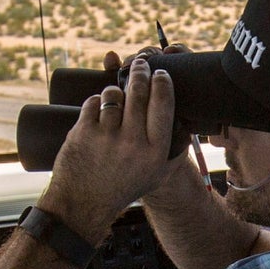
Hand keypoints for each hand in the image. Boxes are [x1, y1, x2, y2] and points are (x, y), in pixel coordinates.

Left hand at [41, 55, 182, 236]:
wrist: (83, 205)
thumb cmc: (122, 187)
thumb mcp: (155, 175)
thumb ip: (172, 151)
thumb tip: (186, 126)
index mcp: (155, 151)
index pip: (163, 105)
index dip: (162, 83)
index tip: (160, 73)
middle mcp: (133, 143)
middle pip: (139, 93)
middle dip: (140, 72)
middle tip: (140, 64)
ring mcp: (107, 137)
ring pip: (113, 94)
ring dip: (114, 90)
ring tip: (115, 96)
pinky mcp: (83, 133)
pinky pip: (92, 102)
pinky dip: (95, 102)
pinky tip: (98, 110)